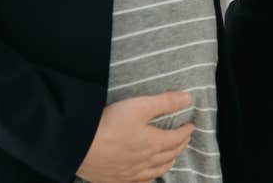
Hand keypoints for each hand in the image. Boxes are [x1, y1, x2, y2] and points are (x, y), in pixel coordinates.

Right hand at [77, 92, 194, 182]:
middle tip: (185, 139)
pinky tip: (149, 176)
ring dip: (168, 162)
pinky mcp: (117, 179)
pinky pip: (139, 182)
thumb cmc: (110, 124)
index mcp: (153, 143)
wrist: (81, 146)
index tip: (191, 125)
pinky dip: (149, 178)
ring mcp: (131, 173)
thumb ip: (165, 102)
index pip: (176, 138)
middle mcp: (145, 161)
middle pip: (168, 155)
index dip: (186, 131)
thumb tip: (188, 98)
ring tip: (173, 157)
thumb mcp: (140, 105)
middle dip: (180, 146)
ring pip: (156, 170)